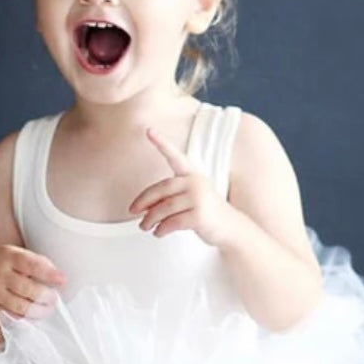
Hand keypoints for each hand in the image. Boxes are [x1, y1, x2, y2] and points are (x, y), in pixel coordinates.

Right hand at [0, 244, 65, 320]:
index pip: (31, 265)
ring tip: (47, 308)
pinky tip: (34, 315)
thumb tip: (57, 277)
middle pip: (27, 288)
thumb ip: (34, 263)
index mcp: (9, 256)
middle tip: (54, 298)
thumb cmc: (2, 262)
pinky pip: (11, 315)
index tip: (62, 280)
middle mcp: (0, 274)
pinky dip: (25, 317)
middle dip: (46, 296)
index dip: (49, 273)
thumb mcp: (15, 253)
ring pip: (20, 306)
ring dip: (38, 310)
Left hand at [128, 127, 234, 246]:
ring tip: (144, 226)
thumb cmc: (206, 213)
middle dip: (143, 200)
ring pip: (164, 208)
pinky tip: (158, 232)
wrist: (231, 229)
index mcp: (193, 175)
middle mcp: (196, 183)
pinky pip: (172, 222)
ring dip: (150, 219)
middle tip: (132, 211)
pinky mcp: (199, 216)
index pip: (175, 156)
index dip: (161, 143)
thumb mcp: (191, 197)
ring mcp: (199, 199)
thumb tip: (142, 207)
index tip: (148, 131)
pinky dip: (161, 229)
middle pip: (162, 189)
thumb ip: (169, 197)